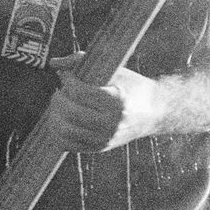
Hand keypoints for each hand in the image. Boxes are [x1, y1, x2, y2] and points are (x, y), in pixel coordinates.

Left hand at [45, 53, 166, 151]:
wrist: (154, 112)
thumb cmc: (133, 87)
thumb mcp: (115, 70)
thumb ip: (83, 62)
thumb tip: (55, 63)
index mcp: (117, 101)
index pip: (80, 92)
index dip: (68, 81)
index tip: (67, 75)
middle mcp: (112, 123)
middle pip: (71, 113)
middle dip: (58, 99)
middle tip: (60, 91)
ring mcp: (106, 138)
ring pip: (66, 131)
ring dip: (55, 116)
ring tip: (59, 106)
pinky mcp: (100, 147)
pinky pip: (69, 144)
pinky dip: (59, 132)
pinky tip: (61, 119)